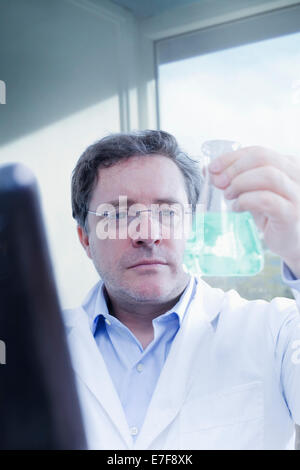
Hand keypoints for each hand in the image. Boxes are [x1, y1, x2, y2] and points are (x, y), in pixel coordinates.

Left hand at [208, 146, 299, 277]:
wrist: (290, 242)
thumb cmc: (271, 215)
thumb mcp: (253, 192)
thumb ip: (235, 180)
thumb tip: (209, 170)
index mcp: (288, 165)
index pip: (257, 151)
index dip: (232, 158)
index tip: (213, 168)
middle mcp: (296, 175)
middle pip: (262, 158)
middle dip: (234, 169)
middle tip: (219, 183)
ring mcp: (297, 194)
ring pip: (268, 175)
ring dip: (241, 183)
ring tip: (229, 195)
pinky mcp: (291, 213)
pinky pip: (267, 200)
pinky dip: (247, 200)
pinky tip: (237, 207)